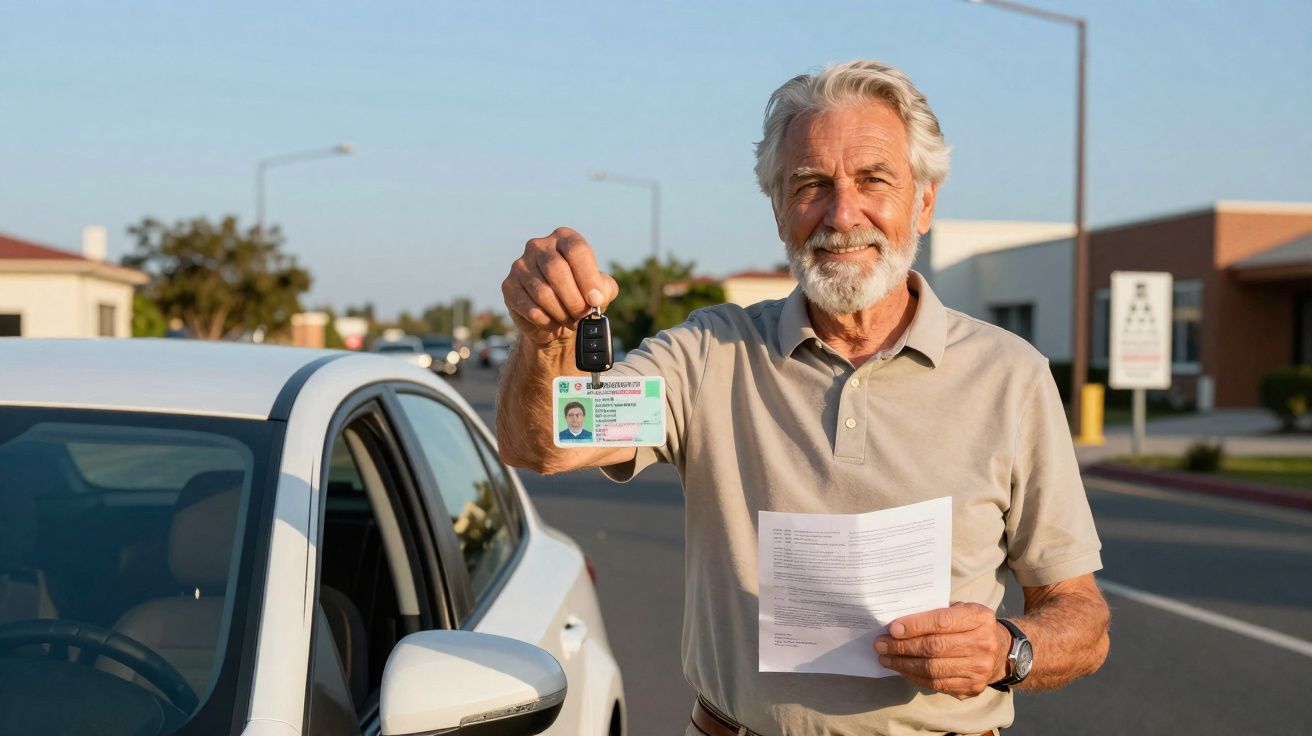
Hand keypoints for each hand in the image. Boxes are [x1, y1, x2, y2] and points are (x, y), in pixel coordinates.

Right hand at [502, 227, 618, 343]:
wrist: (554, 316)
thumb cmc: (580, 296)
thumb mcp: (600, 290)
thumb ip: (604, 289)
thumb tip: (596, 296)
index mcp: (564, 238)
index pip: (576, 250)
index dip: (588, 277)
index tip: (595, 300)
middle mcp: (539, 246)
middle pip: (556, 270)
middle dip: (574, 300)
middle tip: (583, 316)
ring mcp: (520, 265)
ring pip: (543, 293)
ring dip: (561, 314)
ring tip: (571, 322)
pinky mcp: (509, 286)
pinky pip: (530, 309)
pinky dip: (547, 322)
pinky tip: (554, 323)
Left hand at [874, 602, 1009, 699]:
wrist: (1002, 651)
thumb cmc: (971, 625)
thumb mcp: (961, 609)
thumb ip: (935, 611)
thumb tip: (898, 621)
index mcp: (979, 617)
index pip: (941, 621)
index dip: (914, 625)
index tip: (892, 628)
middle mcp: (983, 643)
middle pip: (934, 647)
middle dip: (902, 646)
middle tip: (880, 644)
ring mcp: (979, 668)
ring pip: (933, 669)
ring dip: (903, 664)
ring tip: (885, 658)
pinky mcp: (973, 687)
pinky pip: (937, 684)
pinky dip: (915, 677)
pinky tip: (901, 669)